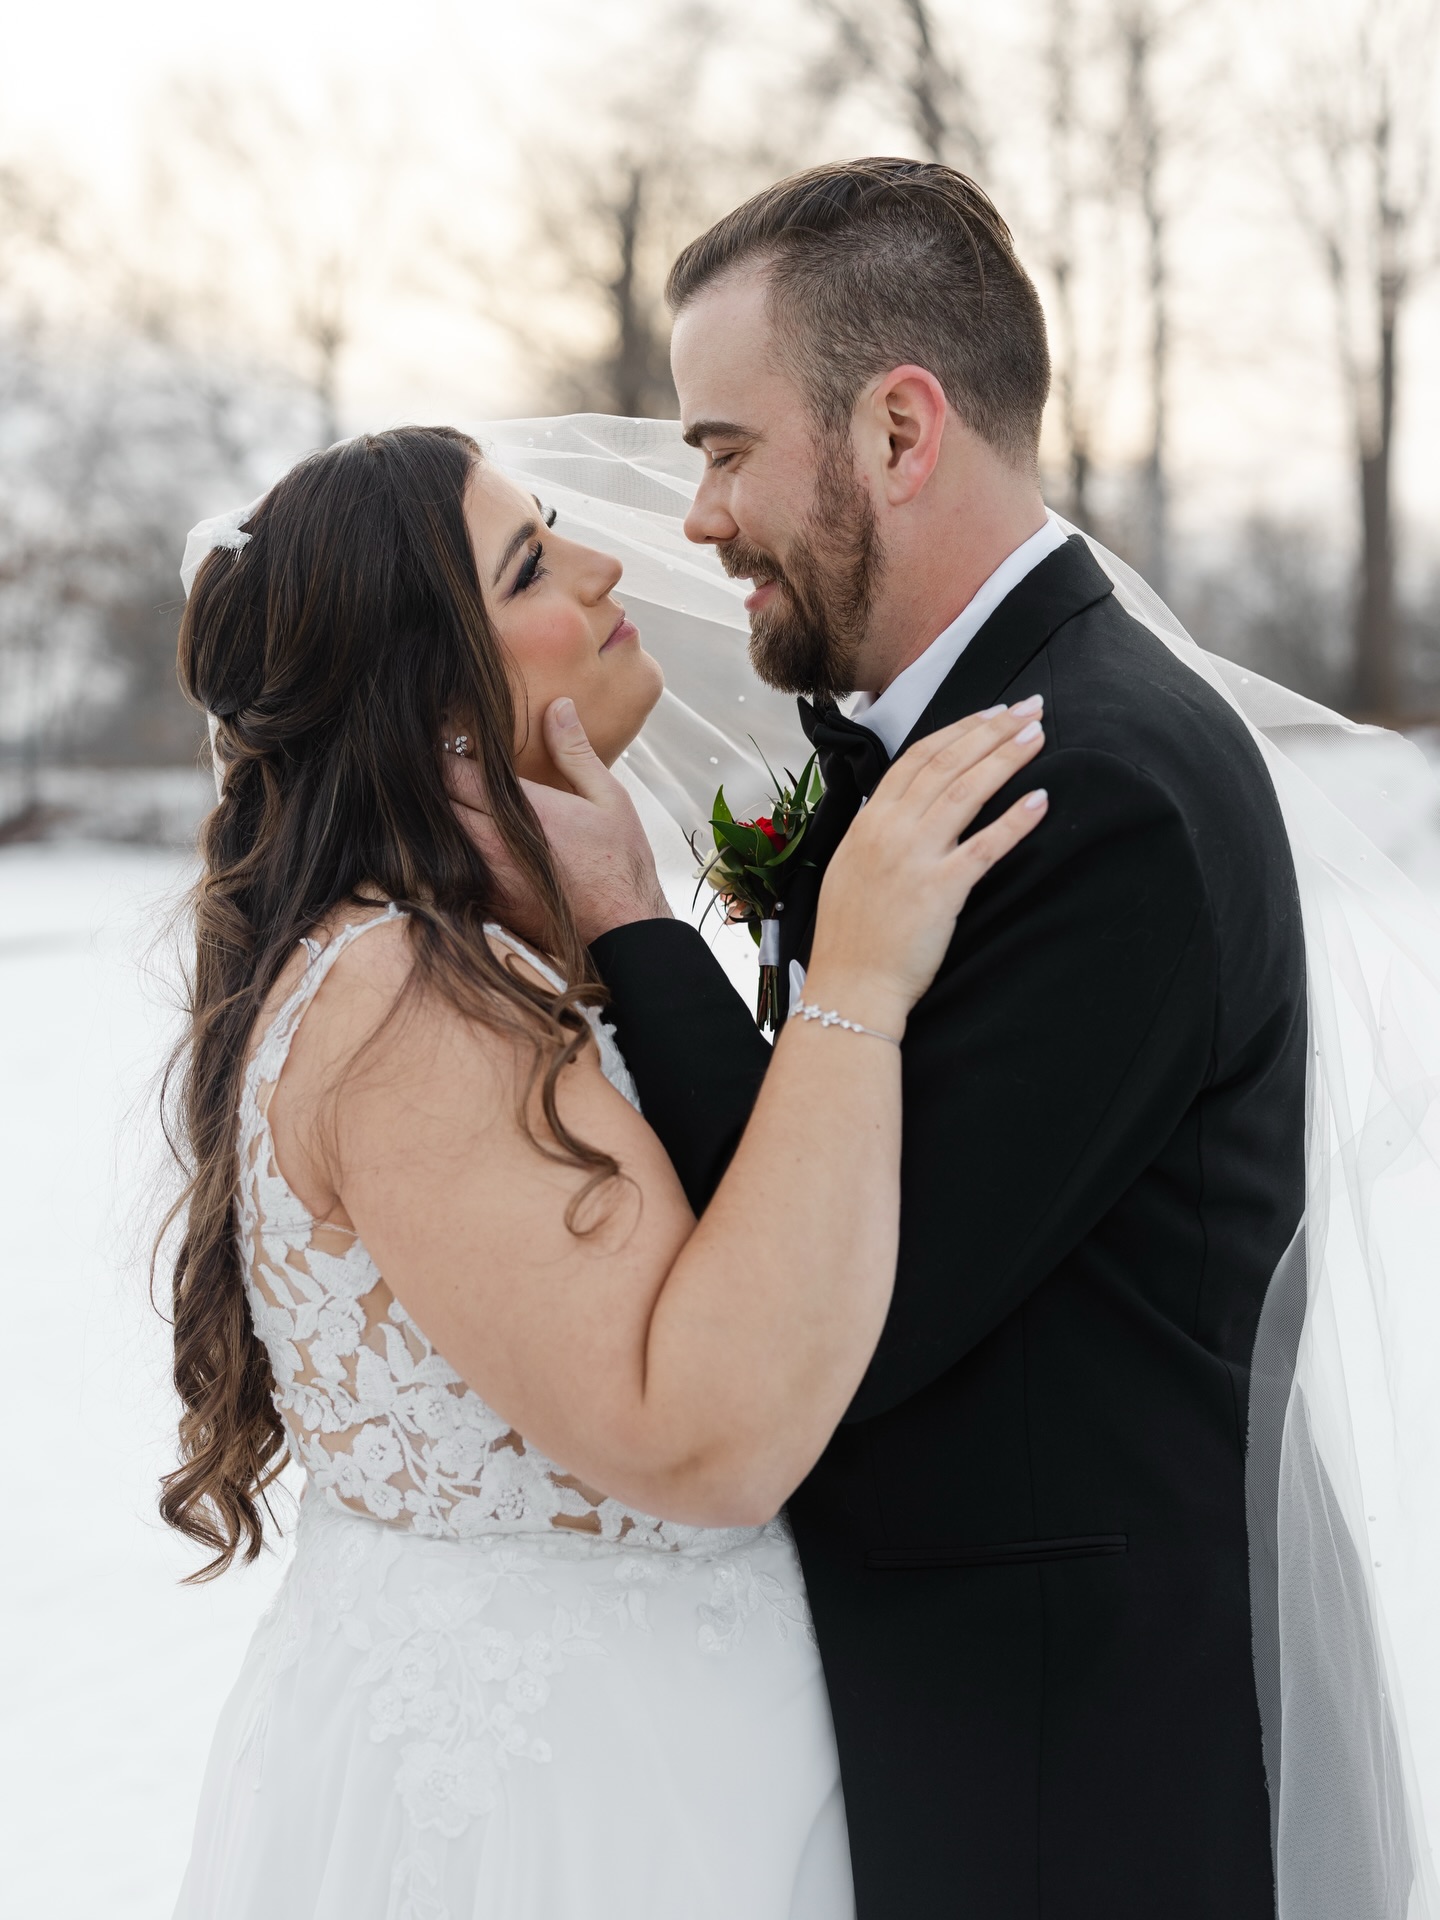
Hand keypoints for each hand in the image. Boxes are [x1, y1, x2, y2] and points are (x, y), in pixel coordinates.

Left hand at [446, 699, 670, 946]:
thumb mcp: (609, 798)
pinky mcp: (487, 901)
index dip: (439, 752)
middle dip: (428, 781)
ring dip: (434, 815)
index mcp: (524, 812)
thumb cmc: (620, 863)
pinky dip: (442, 849)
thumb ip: (575, 751)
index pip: (456, 773)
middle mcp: (496, 844)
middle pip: (436, 804)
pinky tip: (450, 837)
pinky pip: (446, 868)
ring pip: (435, 838)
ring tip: (433, 795)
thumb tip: (557, 706)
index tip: (435, 735)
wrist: (623, 931)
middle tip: (427, 762)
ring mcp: (487, 876)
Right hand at [804, 701, 1048, 1040]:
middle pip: (948, 763)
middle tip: (1028, 708)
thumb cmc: (851, 937)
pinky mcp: (941, 890)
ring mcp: (915, 857)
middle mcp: (890, 830)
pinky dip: (1014, 820)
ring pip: (966, 791)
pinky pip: (985, 846)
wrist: (849, 987)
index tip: (991, 713)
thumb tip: (903, 809)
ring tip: (1037, 736)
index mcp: (868, 822)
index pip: (918, 758)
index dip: (959, 730)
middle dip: (992, 730)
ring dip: (1005, 758)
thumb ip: (877, 833)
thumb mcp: (851, 868)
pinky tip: (1040, 799)